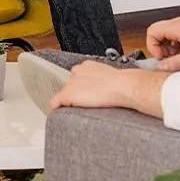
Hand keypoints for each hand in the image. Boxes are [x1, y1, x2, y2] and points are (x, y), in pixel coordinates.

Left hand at [49, 62, 167, 117]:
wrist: (123, 86)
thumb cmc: (125, 84)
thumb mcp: (115, 78)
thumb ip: (108, 81)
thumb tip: (113, 89)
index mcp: (88, 66)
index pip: (78, 76)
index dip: (80, 87)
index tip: (84, 94)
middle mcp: (77, 72)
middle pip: (69, 85)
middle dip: (74, 94)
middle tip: (82, 105)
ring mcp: (71, 83)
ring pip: (63, 94)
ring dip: (67, 103)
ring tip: (72, 112)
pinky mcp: (68, 94)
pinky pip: (55, 103)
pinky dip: (54, 109)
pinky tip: (56, 114)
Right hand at [145, 15, 179, 70]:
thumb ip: (174, 64)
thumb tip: (161, 67)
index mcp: (177, 26)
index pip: (152, 31)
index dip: (153, 46)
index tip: (162, 58)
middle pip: (159, 32)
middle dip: (161, 48)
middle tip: (170, 59)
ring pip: (168, 35)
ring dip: (170, 48)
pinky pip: (178, 36)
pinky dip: (179, 46)